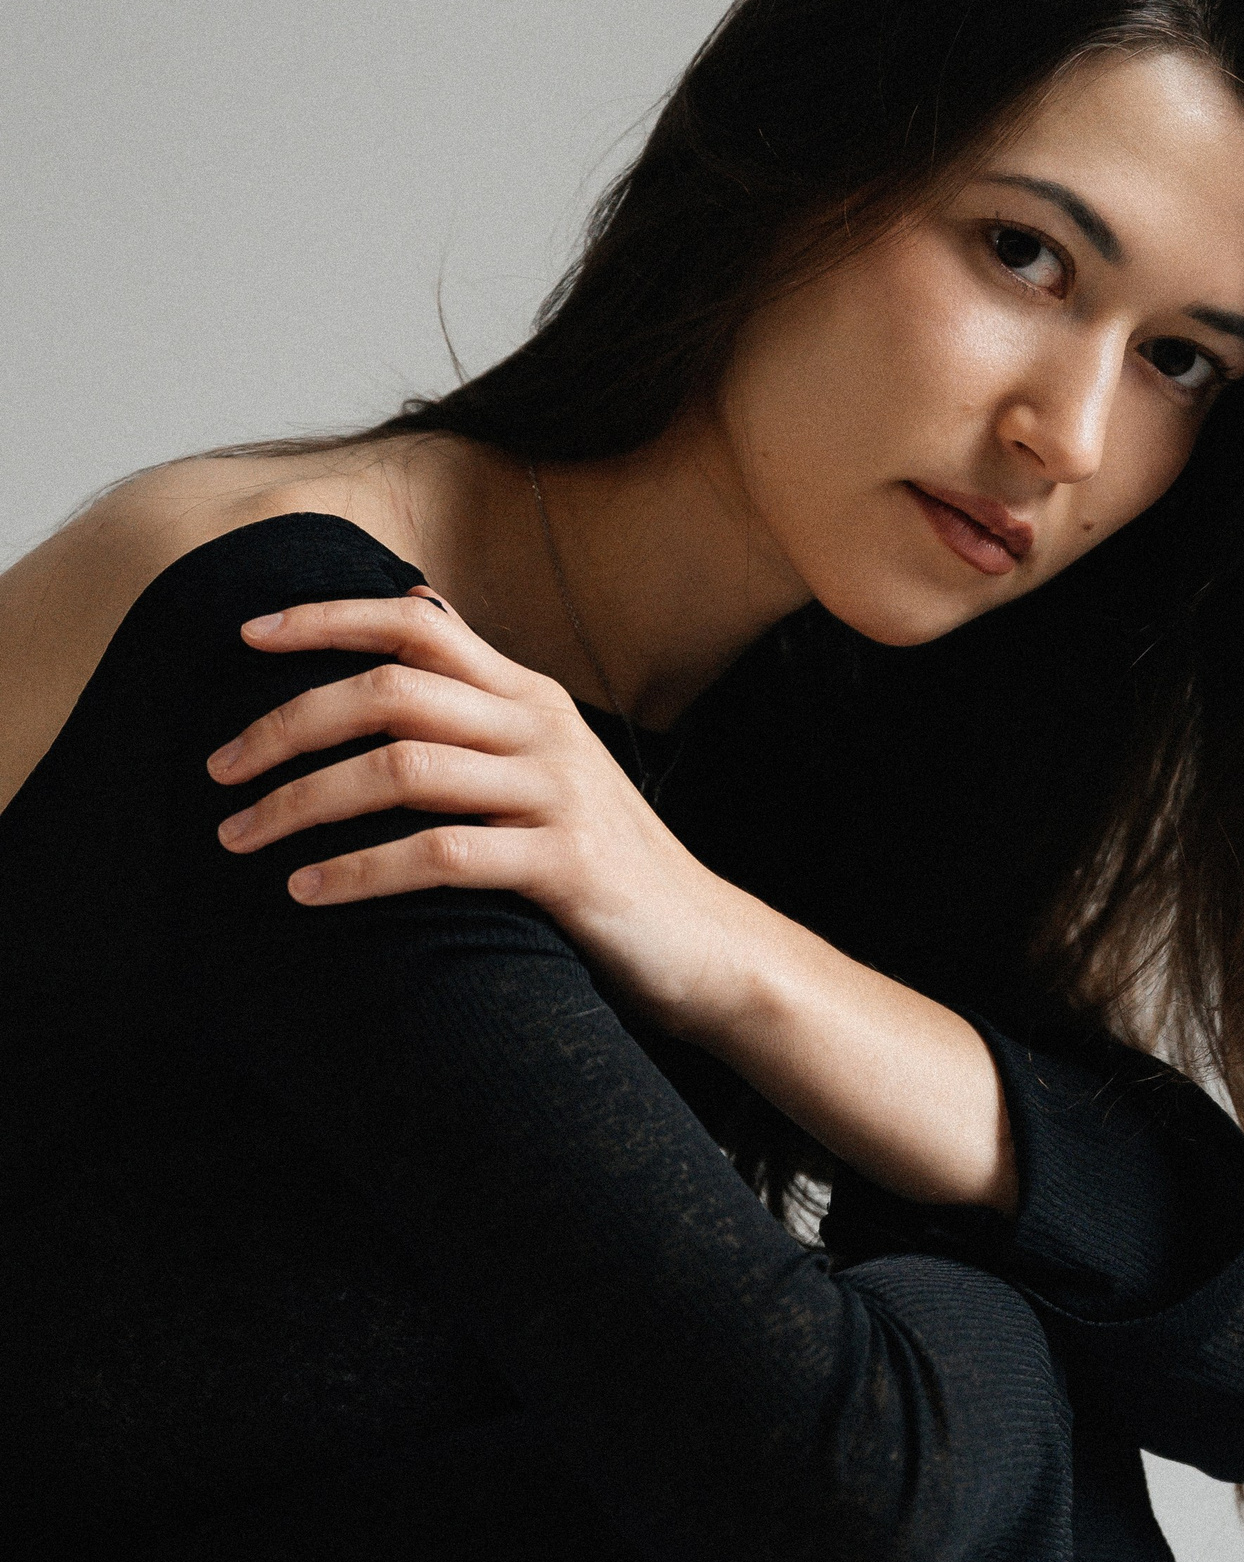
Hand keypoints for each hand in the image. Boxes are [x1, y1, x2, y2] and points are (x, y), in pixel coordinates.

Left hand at [207, 586, 755, 1035]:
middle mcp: (541, 729)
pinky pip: (439, 855)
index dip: (323, 619)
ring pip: (400, 769)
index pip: (414, 624)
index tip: (243, 635)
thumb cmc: (604, 862)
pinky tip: (309, 892)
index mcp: (529, 696)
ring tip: (241, 838)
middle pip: (388, 692)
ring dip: (303, 802)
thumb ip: (481, 703)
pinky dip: (360, 872)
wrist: (707, 945)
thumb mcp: (546, 765)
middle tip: (218, 771)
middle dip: (285, 725)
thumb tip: (413, 616)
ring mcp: (556, 794)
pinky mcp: (564, 865)